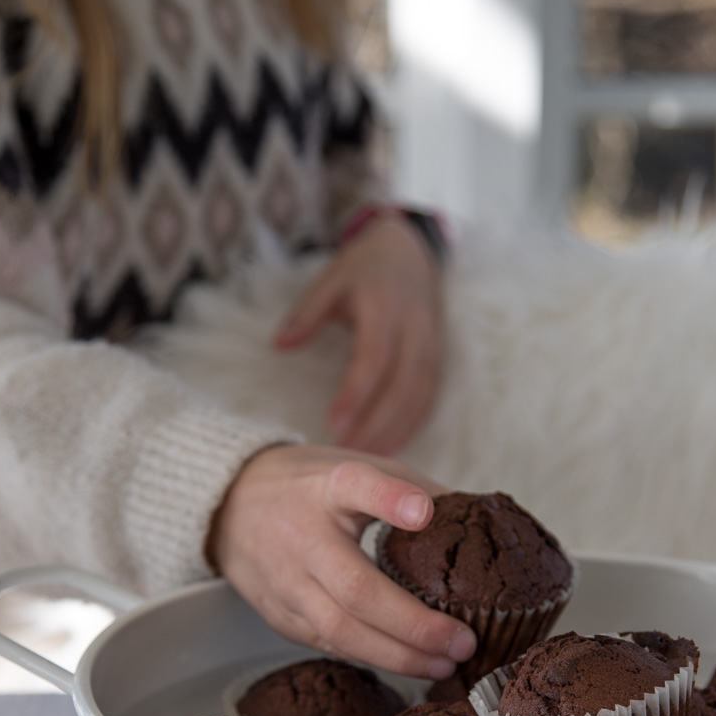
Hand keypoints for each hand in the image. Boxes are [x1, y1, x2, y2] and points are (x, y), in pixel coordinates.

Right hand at [207, 445, 475, 678]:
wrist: (229, 505)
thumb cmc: (310, 487)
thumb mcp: (356, 467)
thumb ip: (411, 490)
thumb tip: (479, 522)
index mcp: (326, 488)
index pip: (356, 485)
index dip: (390, 499)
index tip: (424, 512)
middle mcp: (302, 537)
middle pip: (356, 589)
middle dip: (414, 625)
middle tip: (463, 642)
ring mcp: (285, 582)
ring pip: (341, 631)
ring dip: (397, 656)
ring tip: (444, 665)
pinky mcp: (278, 615)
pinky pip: (329, 644)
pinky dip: (371, 658)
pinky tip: (409, 664)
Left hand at [274, 215, 441, 455]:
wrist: (412, 252)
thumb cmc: (365, 268)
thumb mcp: (332, 280)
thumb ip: (307, 314)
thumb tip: (278, 345)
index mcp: (385, 308)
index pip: (373, 359)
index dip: (356, 394)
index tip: (334, 424)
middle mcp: (414, 330)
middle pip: (399, 387)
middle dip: (375, 424)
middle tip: (347, 456)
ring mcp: (431, 346)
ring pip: (418, 398)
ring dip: (394, 432)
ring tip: (367, 462)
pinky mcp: (438, 359)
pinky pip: (428, 398)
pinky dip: (411, 425)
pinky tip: (390, 447)